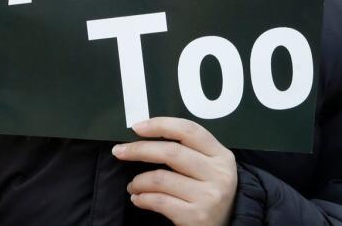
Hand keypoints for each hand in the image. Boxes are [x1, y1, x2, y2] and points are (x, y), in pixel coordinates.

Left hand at [113, 117, 236, 225]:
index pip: (189, 130)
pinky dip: (142, 198)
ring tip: (133, 185)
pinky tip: (138, 199)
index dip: (160, 125)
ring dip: (138, 181)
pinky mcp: (196, 217)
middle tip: (119, 151)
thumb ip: (189, 151)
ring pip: (161, 178)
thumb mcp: (210, 168)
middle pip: (171, 152)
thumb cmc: (209, 192)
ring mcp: (208, 196)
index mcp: (221, 155)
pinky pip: (159, 201)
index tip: (137, 127)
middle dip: (139, 149)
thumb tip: (146, 136)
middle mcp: (218, 174)